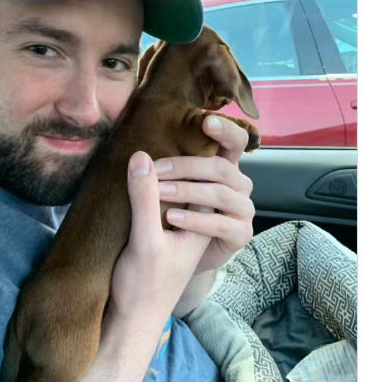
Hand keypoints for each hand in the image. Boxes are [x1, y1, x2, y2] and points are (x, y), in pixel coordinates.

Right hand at [108, 150, 210, 332]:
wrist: (130, 320)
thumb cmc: (143, 285)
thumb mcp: (145, 240)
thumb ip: (145, 200)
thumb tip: (142, 157)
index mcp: (205, 223)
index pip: (210, 179)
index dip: (195, 155)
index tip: (172, 135)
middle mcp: (196, 222)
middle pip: (196, 180)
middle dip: (178, 163)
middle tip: (149, 149)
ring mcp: (177, 227)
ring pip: (179, 189)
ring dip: (164, 175)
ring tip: (141, 161)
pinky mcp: (158, 231)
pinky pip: (163, 200)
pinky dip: (153, 187)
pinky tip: (133, 178)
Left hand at [155, 114, 253, 313]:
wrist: (178, 260)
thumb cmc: (173, 216)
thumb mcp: (167, 189)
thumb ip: (163, 168)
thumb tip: (139, 148)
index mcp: (225, 168)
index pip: (234, 142)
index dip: (225, 130)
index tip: (204, 120)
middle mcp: (239, 185)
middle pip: (222, 167)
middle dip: (187, 166)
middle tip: (155, 169)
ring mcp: (243, 210)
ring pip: (221, 194)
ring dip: (188, 191)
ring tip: (159, 193)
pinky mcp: (240, 234)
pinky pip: (222, 224)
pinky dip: (196, 220)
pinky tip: (171, 219)